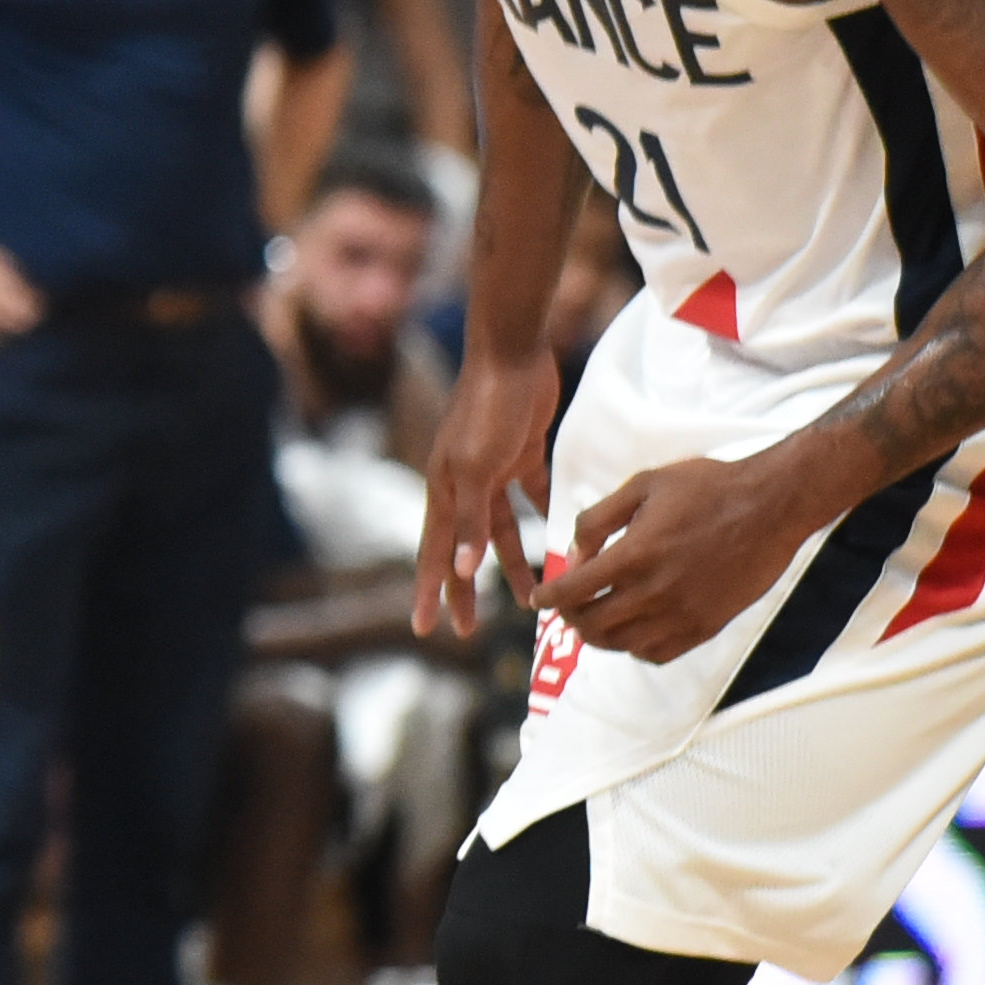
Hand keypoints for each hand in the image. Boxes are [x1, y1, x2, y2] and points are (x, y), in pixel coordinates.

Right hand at [413, 339, 559, 636]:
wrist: (513, 353)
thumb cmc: (488, 409)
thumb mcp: (477, 467)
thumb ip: (471, 519)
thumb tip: (462, 568)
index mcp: (445, 492)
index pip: (433, 555)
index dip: (430, 594)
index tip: (426, 630)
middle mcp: (463, 487)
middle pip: (463, 551)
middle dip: (465, 591)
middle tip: (469, 631)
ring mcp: (492, 472)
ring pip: (500, 532)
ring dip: (510, 564)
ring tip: (530, 598)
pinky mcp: (521, 456)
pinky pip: (530, 500)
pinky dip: (541, 522)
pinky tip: (558, 542)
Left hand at [539, 448, 835, 663]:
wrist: (773, 505)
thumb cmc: (708, 487)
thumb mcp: (642, 485)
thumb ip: (598, 520)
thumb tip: (575, 556)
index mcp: (633, 556)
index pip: (571, 592)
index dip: (546, 598)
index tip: (537, 598)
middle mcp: (654, 593)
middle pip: (590, 626)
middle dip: (569, 617)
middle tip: (568, 606)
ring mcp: (681, 615)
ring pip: (620, 646)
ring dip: (599, 635)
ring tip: (595, 617)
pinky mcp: (705, 627)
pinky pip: (656, 654)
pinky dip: (635, 647)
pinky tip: (633, 628)